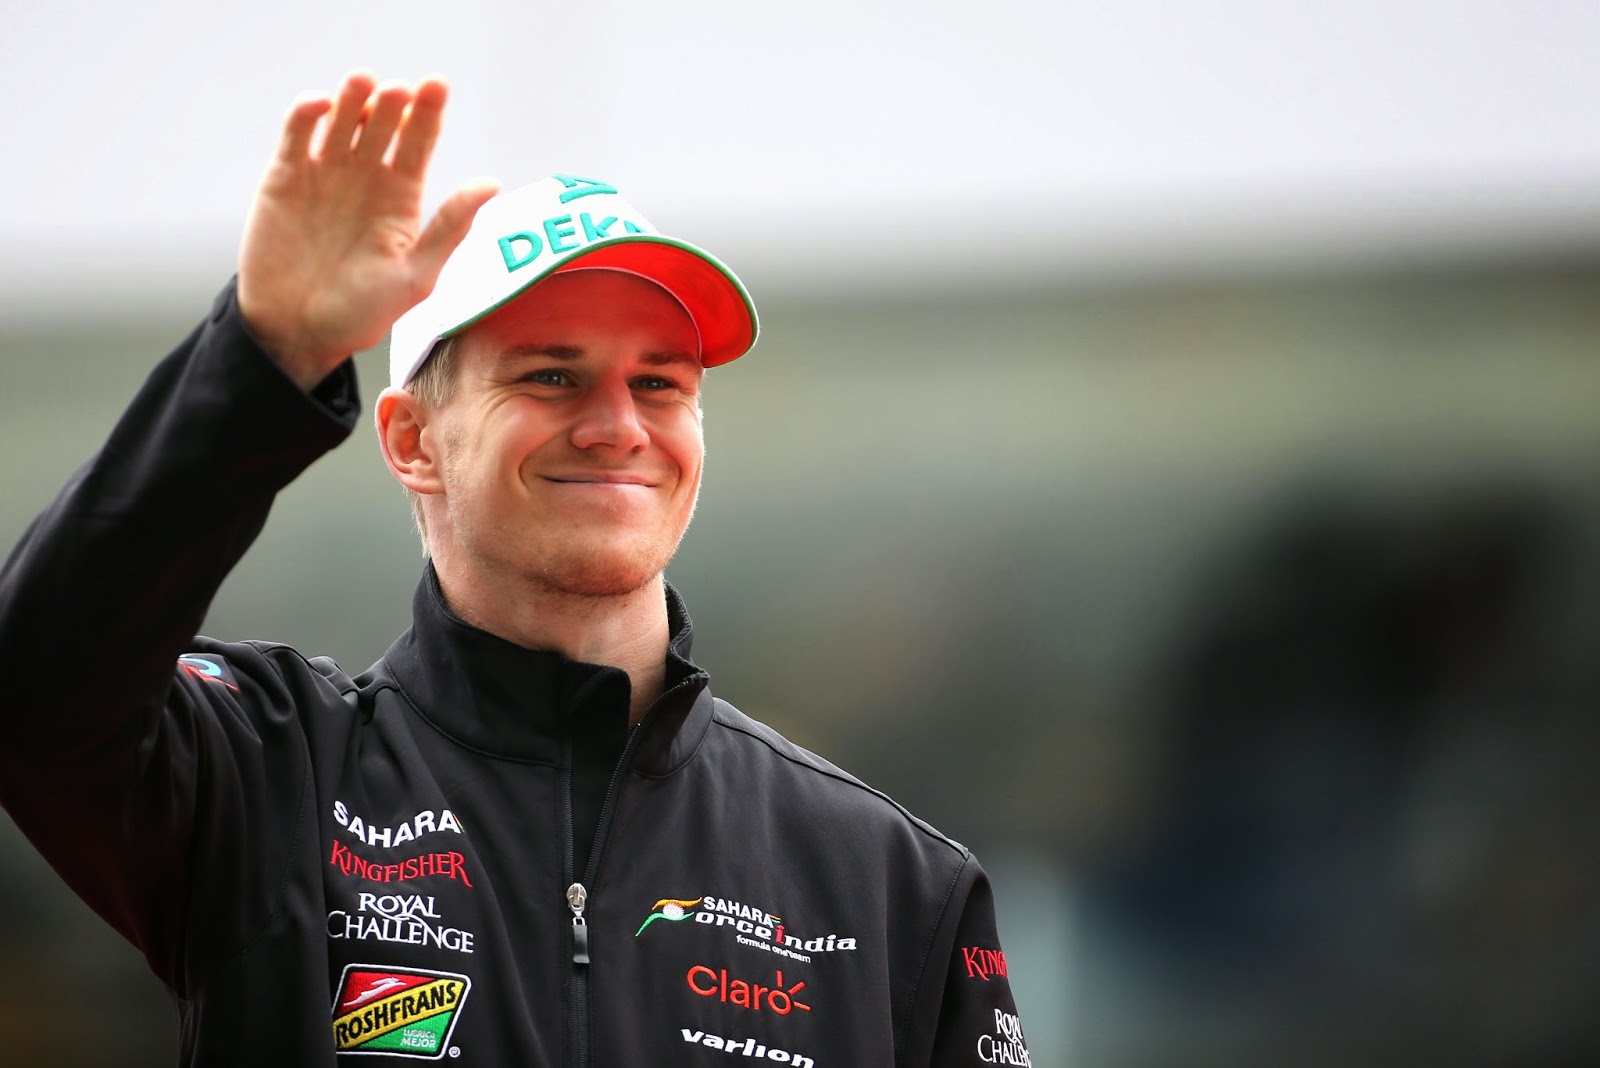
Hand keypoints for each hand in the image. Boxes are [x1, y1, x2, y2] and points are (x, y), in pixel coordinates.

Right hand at [237, 72, 498, 389]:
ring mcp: (325, 173)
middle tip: (400, 91)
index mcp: (402, 197)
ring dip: (353, 98)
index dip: (428, 112)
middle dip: (392, 103)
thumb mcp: (415, 277)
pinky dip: (307, 114)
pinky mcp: (285, 177)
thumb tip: (491, 183)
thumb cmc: (361, 314)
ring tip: (364, 83)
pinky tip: (321, 105)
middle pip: (383, 125)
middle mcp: (366, 178)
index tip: (437, 85)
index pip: (419, 143)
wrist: (298, 332)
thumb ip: (449, 229)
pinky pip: (297, 135)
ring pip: (342, 121)